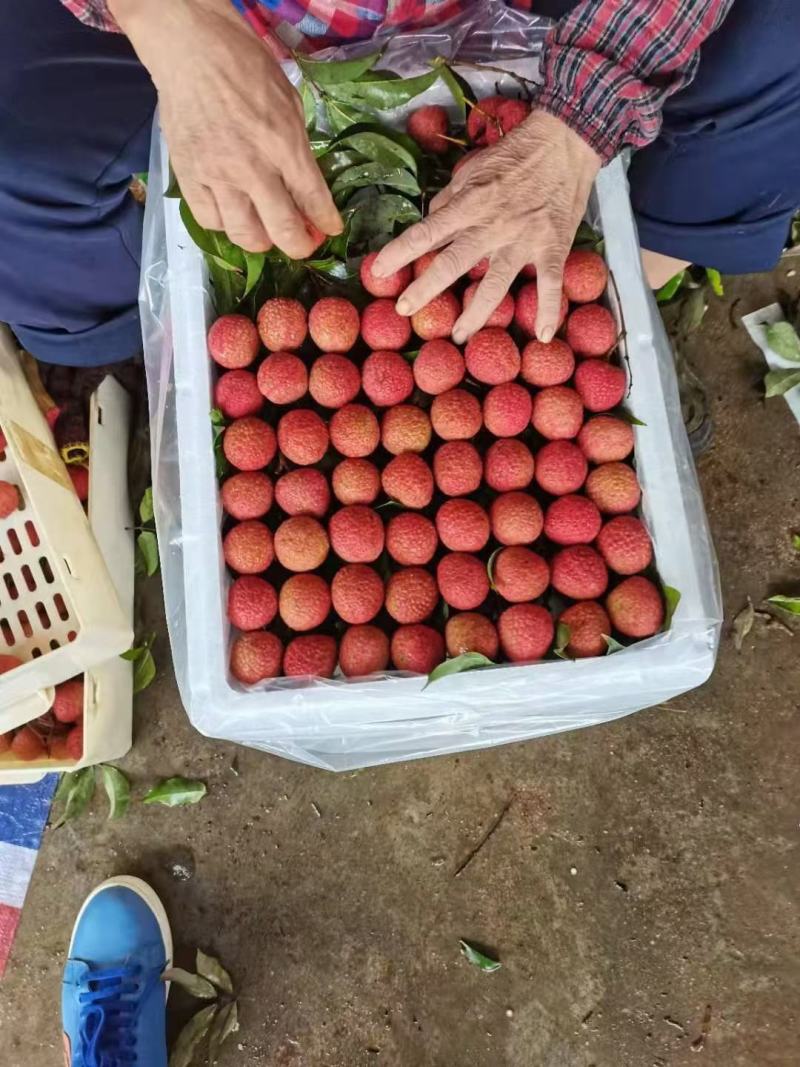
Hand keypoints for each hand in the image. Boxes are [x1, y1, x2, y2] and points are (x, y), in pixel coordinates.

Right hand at [110, 0, 340, 256]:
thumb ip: (298, 150)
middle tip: (302, 241)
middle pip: (283, 231)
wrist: (193, 49)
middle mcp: (252, 168)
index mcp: (284, 145)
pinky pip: (210, 221)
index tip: (329, 230)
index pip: (313, 201)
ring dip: (262, 240)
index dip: (325, 223)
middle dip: (299, 244)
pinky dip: (225, 224)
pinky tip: (232, 213)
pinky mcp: (189, 177)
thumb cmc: (246, 67)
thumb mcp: (289, 104)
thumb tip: (305, 187)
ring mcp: (217, 176)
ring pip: (245, 236)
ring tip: (266, 230)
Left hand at [374, 110, 599, 342]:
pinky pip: (549, 284)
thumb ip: (451, 198)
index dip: (399, 253)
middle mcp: (492, 225)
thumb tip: (430, 219)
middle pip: (452, 264)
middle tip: (403, 310)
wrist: (566, 141)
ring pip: (495, 285)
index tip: (378, 271)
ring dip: (475, 314)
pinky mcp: (552, 247)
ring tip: (459, 335)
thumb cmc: (516, 154)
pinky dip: (548, 310)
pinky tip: (543, 335)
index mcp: (469, 204)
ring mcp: (522, 240)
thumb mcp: (473, 168)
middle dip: (424, 289)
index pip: (426, 232)